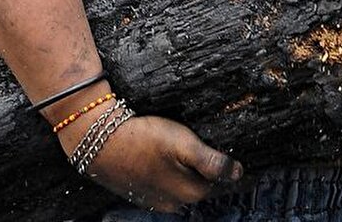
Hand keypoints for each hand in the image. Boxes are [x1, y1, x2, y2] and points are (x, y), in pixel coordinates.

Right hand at [59, 114, 242, 211]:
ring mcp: (154, 200)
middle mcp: (173, 202)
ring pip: (183, 188)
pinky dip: (174, 176)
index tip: (242, 162)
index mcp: (188, 192)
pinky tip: (172, 162)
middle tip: (223, 155)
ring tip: (199, 156)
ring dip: (193, 175)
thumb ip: (211, 161)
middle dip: (212, 174)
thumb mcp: (183, 145)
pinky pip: (166, 186)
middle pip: (202, 188)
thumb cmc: (144, 138)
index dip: (230, 171)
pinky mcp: (140, 192)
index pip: (219, 184)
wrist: (99, 142)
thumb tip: (237, 173)